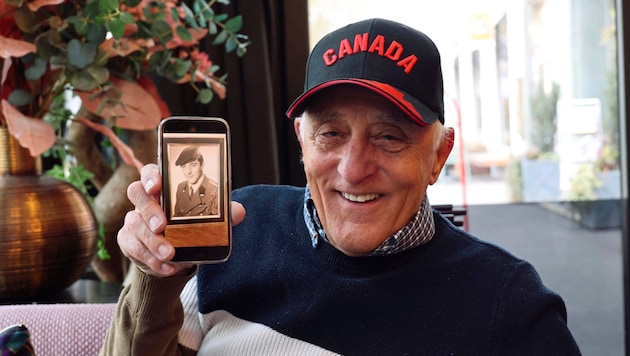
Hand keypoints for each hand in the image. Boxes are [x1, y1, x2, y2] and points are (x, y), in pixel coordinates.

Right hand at [118, 164, 245, 276]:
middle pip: (137, 195)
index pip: (150, 172)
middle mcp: (144, 200)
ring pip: (134, 225)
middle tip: (162, 226)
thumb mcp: (208, 219)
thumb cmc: (190, 227)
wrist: (176, 255)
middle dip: (149, 211)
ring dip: (152, 241)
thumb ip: (223, 213)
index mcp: (162, 187)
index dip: (150, 176)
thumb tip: (238, 212)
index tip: (157, 186)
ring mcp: (133, 220)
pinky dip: (150, 259)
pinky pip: (134, 248)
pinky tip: (167, 266)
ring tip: (170, 254)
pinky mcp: (129, 241)